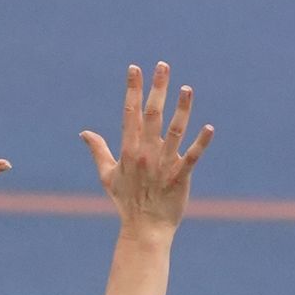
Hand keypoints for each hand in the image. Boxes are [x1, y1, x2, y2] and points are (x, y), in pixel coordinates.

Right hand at [81, 62, 212, 231]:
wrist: (144, 229)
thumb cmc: (126, 202)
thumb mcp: (107, 175)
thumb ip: (98, 151)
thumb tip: (84, 133)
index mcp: (129, 150)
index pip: (130, 113)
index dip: (133, 89)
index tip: (135, 69)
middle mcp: (146, 153)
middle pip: (152, 115)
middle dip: (157, 88)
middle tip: (163, 65)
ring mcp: (164, 164)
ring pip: (174, 131)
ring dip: (181, 109)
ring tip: (186, 89)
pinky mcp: (180, 177)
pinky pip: (192, 157)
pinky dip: (201, 143)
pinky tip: (209, 128)